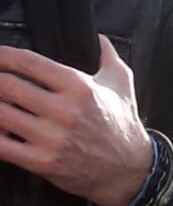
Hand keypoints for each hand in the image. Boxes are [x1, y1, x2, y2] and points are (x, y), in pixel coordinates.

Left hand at [0, 35, 151, 205]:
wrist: (128, 168)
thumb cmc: (122, 122)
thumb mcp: (122, 83)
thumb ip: (108, 55)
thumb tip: (99, 38)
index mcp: (80, 87)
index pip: (31, 63)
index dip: (4, 56)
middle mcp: (64, 111)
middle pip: (8, 86)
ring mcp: (51, 138)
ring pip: (1, 115)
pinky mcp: (42, 162)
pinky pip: (1, 146)